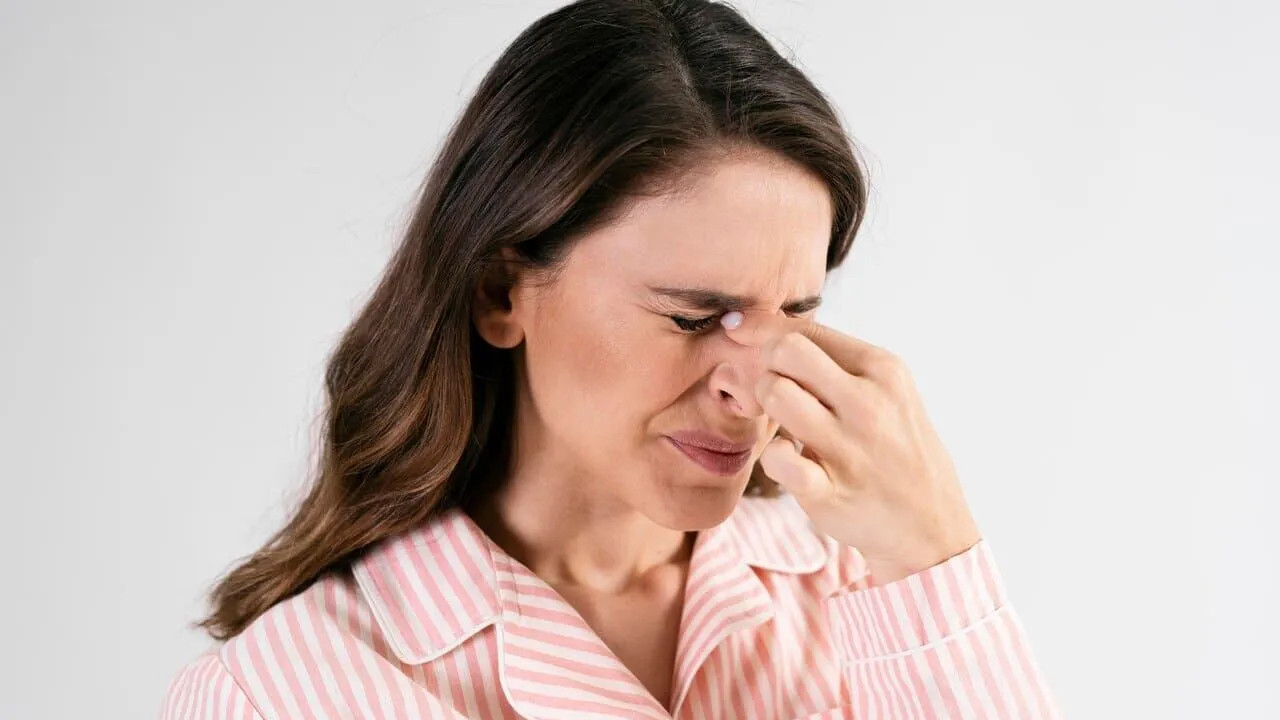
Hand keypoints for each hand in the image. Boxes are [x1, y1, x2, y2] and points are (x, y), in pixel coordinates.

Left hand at [724, 314, 981, 584]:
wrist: (930, 525)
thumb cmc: (896, 448)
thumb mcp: (887, 392)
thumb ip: (836, 363)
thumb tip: (768, 331)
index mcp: (883, 369)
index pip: (806, 329)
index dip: (762, 328)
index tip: (737, 330)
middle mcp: (869, 402)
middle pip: (786, 350)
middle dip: (764, 363)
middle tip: (773, 387)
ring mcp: (850, 447)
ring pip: (775, 394)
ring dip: (765, 405)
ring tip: (783, 423)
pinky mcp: (830, 490)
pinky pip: (777, 458)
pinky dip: (773, 457)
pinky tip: (789, 460)